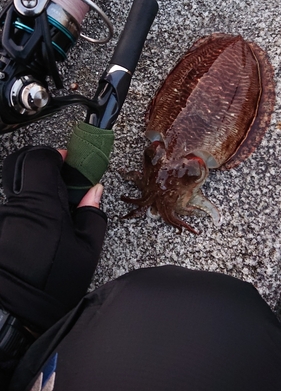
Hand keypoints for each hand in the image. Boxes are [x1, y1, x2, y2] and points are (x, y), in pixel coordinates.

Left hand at [0, 146, 106, 332]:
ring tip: (48, 224)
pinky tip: (33, 238)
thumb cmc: (49, 287)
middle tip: (57, 183)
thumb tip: (94, 191)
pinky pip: (10, 212)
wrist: (11, 316)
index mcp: (42, 206)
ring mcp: (0, 218)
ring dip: (33, 199)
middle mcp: (15, 207)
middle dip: (41, 169)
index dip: (53, 154)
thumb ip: (92, 215)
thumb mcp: (86, 252)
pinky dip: (24, 216)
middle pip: (23, 169)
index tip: (65, 160)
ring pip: (16, 193)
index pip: (39, 159)